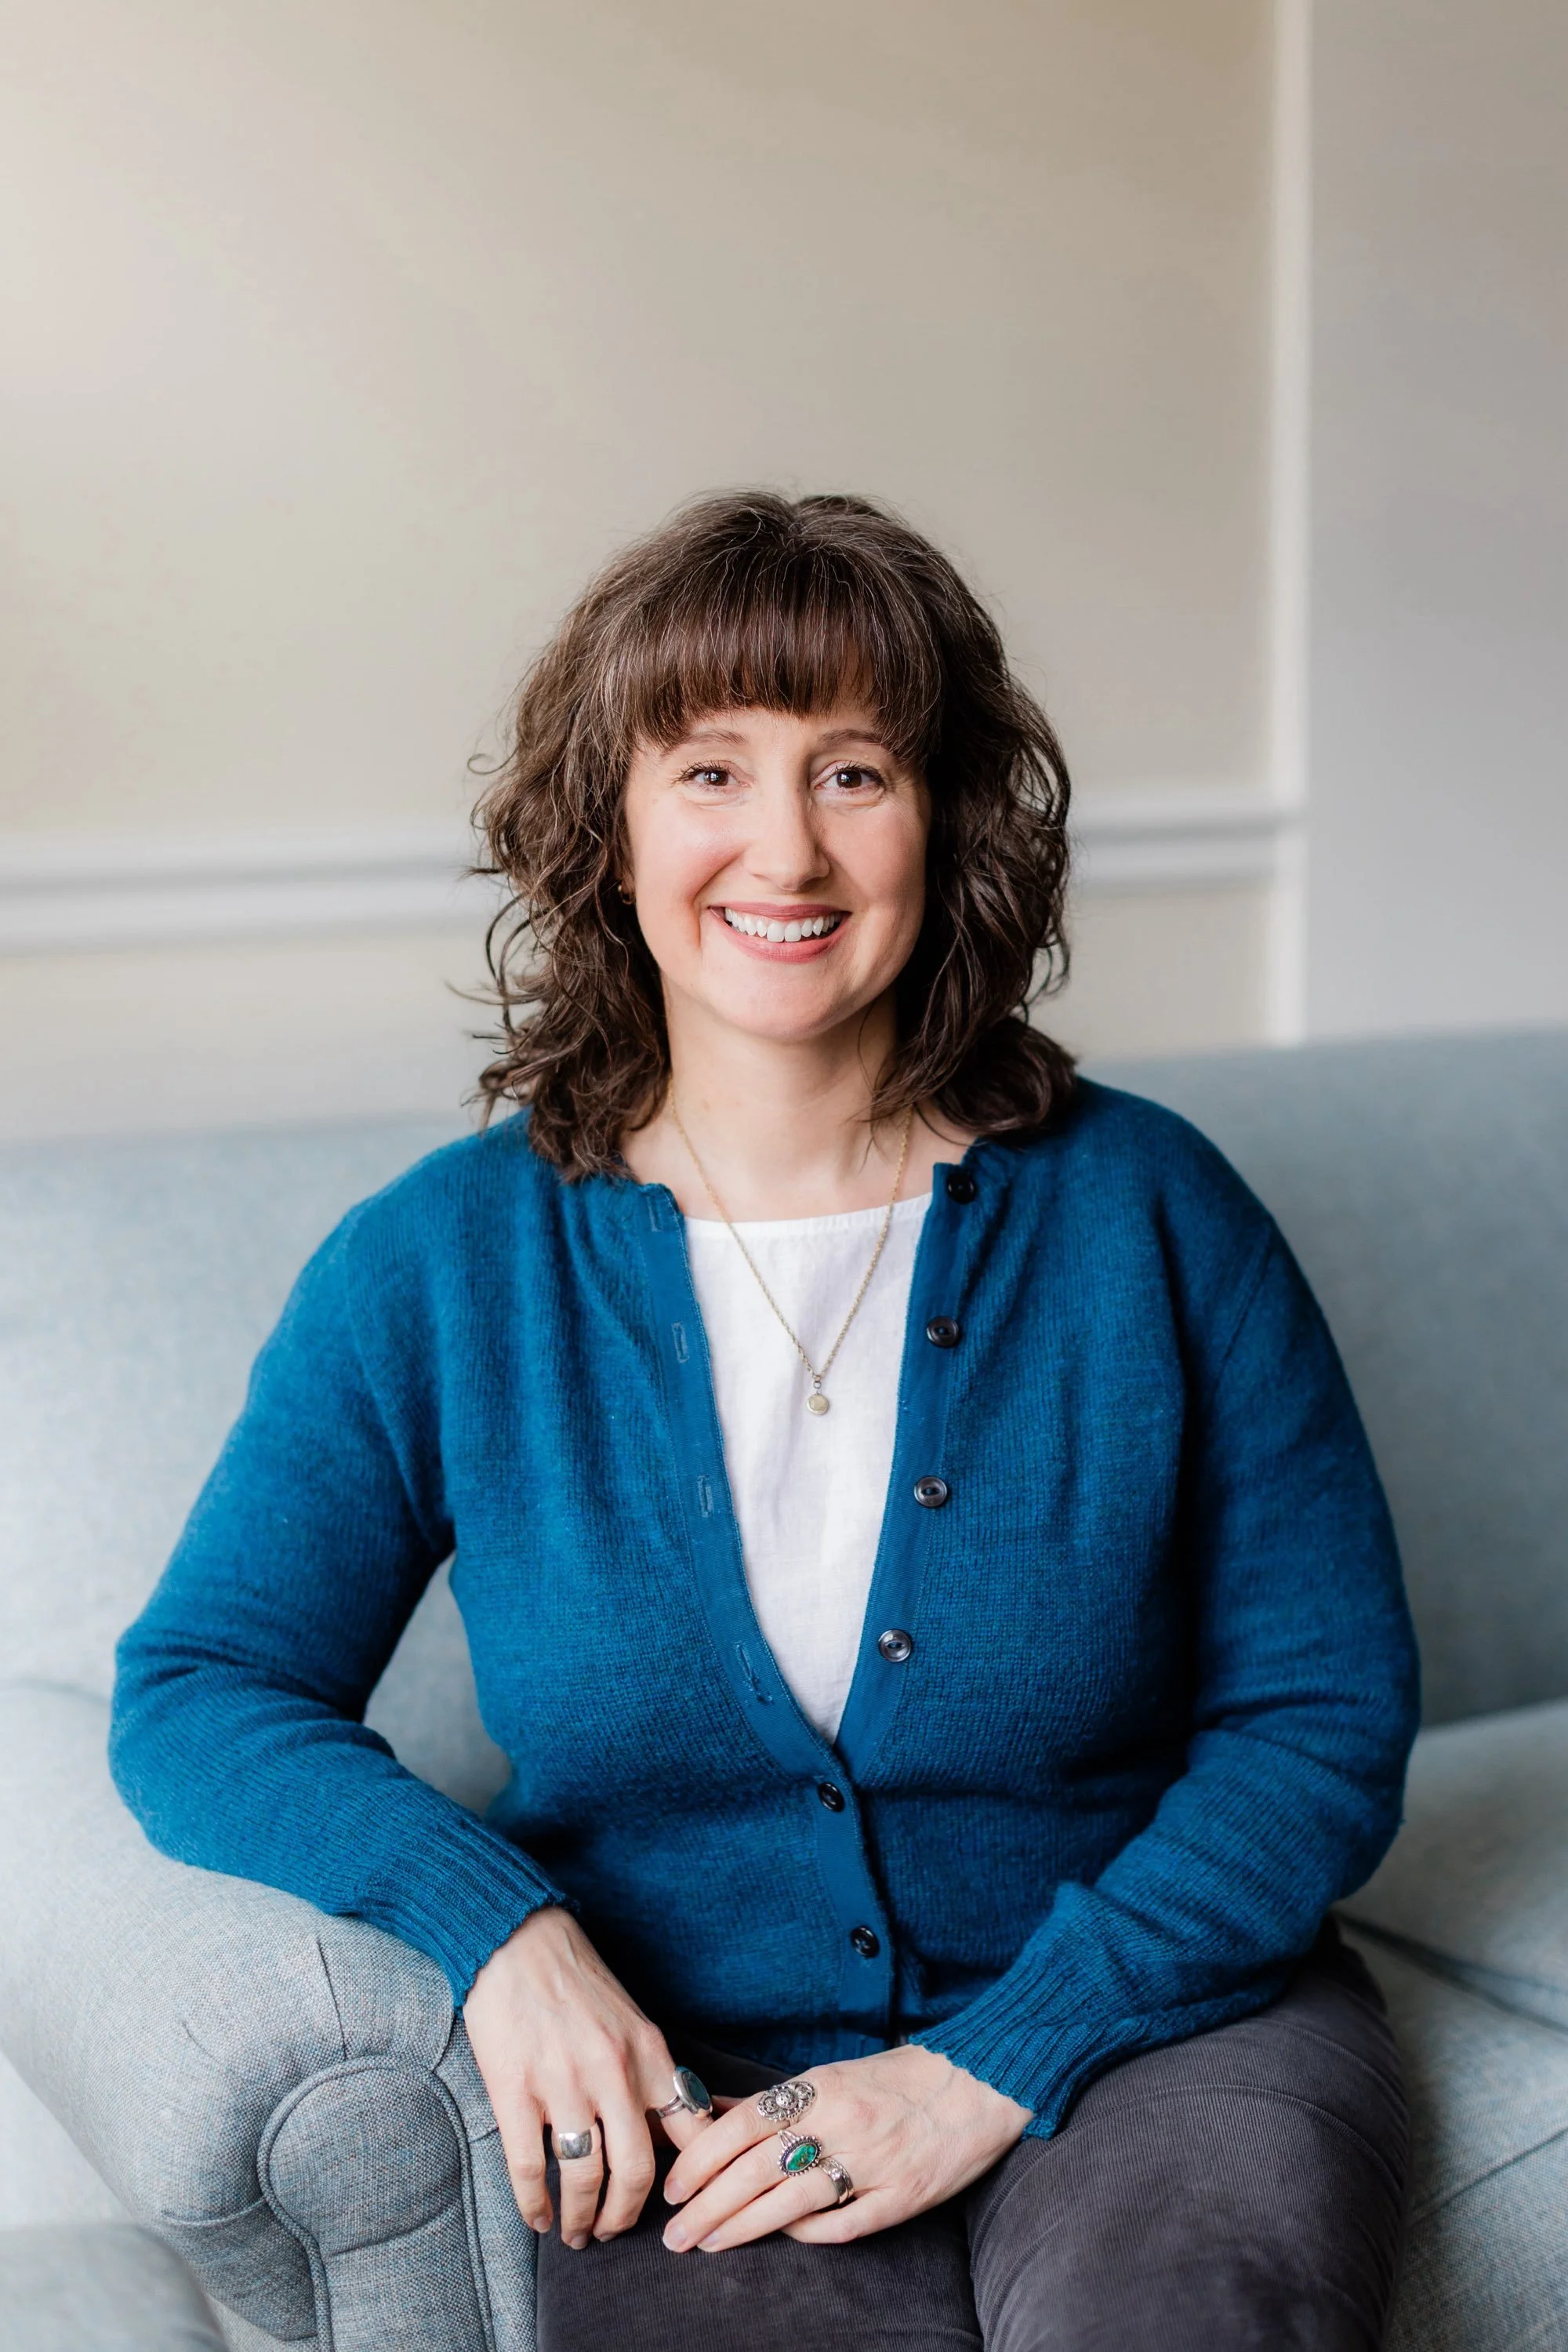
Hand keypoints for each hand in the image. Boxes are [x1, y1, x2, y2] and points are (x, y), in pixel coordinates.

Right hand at [462, 1906, 713, 2248]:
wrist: (516, 1939)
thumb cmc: (575, 1979)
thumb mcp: (630, 2020)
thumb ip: (647, 2073)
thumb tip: (667, 2134)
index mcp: (648, 2053)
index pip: (689, 2132)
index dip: (690, 2182)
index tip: (681, 2207)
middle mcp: (612, 2071)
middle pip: (636, 2172)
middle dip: (626, 2216)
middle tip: (613, 2233)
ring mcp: (562, 2082)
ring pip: (584, 2178)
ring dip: (581, 2219)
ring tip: (576, 2233)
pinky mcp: (514, 2088)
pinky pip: (529, 2168)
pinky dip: (535, 2205)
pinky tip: (538, 2217)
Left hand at [660, 2043, 1030, 2251]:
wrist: (979, 2082)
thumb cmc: (898, 2078)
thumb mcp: (832, 2074)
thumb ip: (773, 2099)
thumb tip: (712, 2109)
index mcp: (821, 2086)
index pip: (742, 2125)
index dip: (701, 2159)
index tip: (673, 2188)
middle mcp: (842, 2121)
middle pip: (757, 2170)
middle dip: (708, 2206)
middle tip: (675, 2234)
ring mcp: (873, 2161)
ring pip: (791, 2202)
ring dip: (742, 2227)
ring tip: (708, 2243)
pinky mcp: (903, 2195)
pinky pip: (844, 2225)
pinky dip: (806, 2234)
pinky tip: (781, 2237)